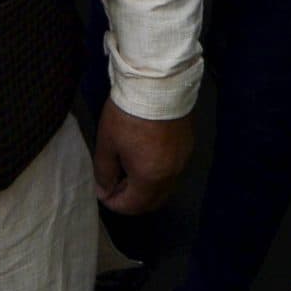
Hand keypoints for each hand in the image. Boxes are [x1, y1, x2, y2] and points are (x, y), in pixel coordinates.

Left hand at [93, 100, 192, 214]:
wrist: (157, 84)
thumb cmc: (128, 115)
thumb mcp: (107, 143)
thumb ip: (104, 172)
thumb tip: (104, 190)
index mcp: (150, 178)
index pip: (133, 206)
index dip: (114, 203)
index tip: (102, 191)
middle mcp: (171, 175)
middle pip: (152, 202)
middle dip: (132, 200)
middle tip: (115, 185)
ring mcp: (182, 160)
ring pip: (164, 187)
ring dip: (146, 187)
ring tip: (128, 170)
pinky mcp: (188, 146)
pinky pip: (172, 171)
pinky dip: (158, 173)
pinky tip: (145, 157)